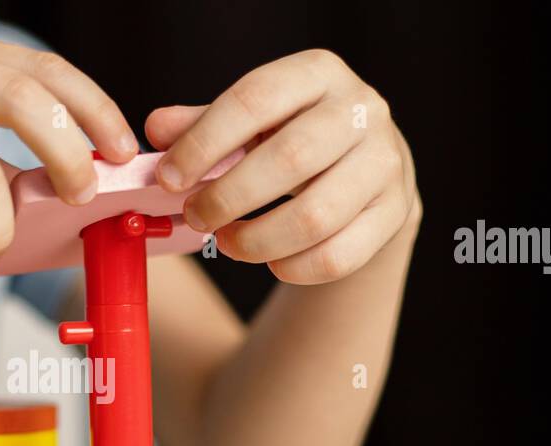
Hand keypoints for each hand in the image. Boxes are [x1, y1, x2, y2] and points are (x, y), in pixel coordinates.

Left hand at [146, 49, 418, 283]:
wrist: (365, 173)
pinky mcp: (394, 212)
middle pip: (290, 159)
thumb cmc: (292, 141)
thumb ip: (202, 125)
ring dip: (257, 239)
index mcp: (318, 73)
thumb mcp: (249, 124)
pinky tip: (270, 262)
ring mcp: (386, 162)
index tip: (169, 178)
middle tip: (195, 217)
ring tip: (227, 243)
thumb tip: (157, 129)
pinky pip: (338, 255)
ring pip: (316, 216)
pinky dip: (293, 268)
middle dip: (228, 197)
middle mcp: (362, 110)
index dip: (205, 142)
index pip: (256, 99)